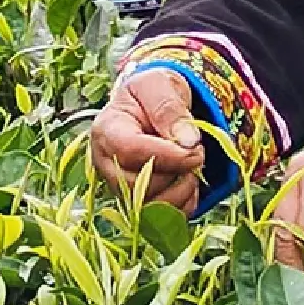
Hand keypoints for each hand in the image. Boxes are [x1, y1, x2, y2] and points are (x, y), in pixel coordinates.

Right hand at [89, 69, 207, 211]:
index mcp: (106, 130)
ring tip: (194, 167)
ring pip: (147, 208)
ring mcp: (119, 186)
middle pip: (137, 185)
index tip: (196, 149)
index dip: (167, 155)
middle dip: (175, 174)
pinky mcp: (135, 202)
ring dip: (181, 191)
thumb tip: (188, 142)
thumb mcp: (160, 85)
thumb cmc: (152, 93)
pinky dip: (182, 205)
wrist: (152, 106)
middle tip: (197, 154)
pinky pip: (160, 219)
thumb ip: (170, 108)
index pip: (130, 151)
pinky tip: (190, 182)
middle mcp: (105, 164)